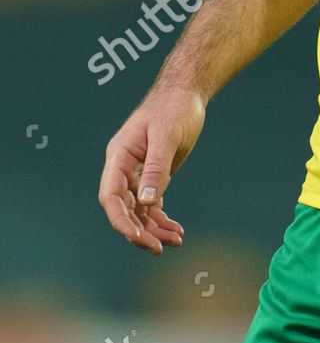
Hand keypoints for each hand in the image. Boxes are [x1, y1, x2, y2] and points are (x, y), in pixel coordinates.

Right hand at [99, 87, 204, 253]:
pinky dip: (161, 218)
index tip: (138, 237)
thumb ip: (156, 168)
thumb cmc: (175, 108)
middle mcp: (123, 167)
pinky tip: (176, 230)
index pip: (110, 196)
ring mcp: (137, 173)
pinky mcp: (153, 176)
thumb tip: (146, 202)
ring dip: (154, 228)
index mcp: (119, 156)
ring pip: (139, 210)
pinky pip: (151, 204)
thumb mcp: (167, 136)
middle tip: (160, 248)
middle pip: (123, 208)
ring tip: (176, 241)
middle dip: (139, 231)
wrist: (187, 94)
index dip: (120, 220)